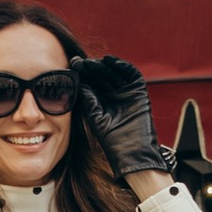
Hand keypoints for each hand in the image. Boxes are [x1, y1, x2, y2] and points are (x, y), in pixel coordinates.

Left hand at [77, 53, 176, 178]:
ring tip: (92, 62)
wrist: (132, 150)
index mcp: (102, 101)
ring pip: (115, 72)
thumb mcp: (95, 117)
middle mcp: (114, 94)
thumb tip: (80, 83)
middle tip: (79, 62)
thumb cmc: (111, 139)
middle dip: (91, 68)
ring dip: (104, 65)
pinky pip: (131, 74)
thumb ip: (89, 100)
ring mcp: (127, 91)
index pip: (92, 82)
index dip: (83, 74)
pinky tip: (110, 61)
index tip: (72, 66)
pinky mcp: (138, 91)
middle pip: (102, 75)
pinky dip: (122, 65)